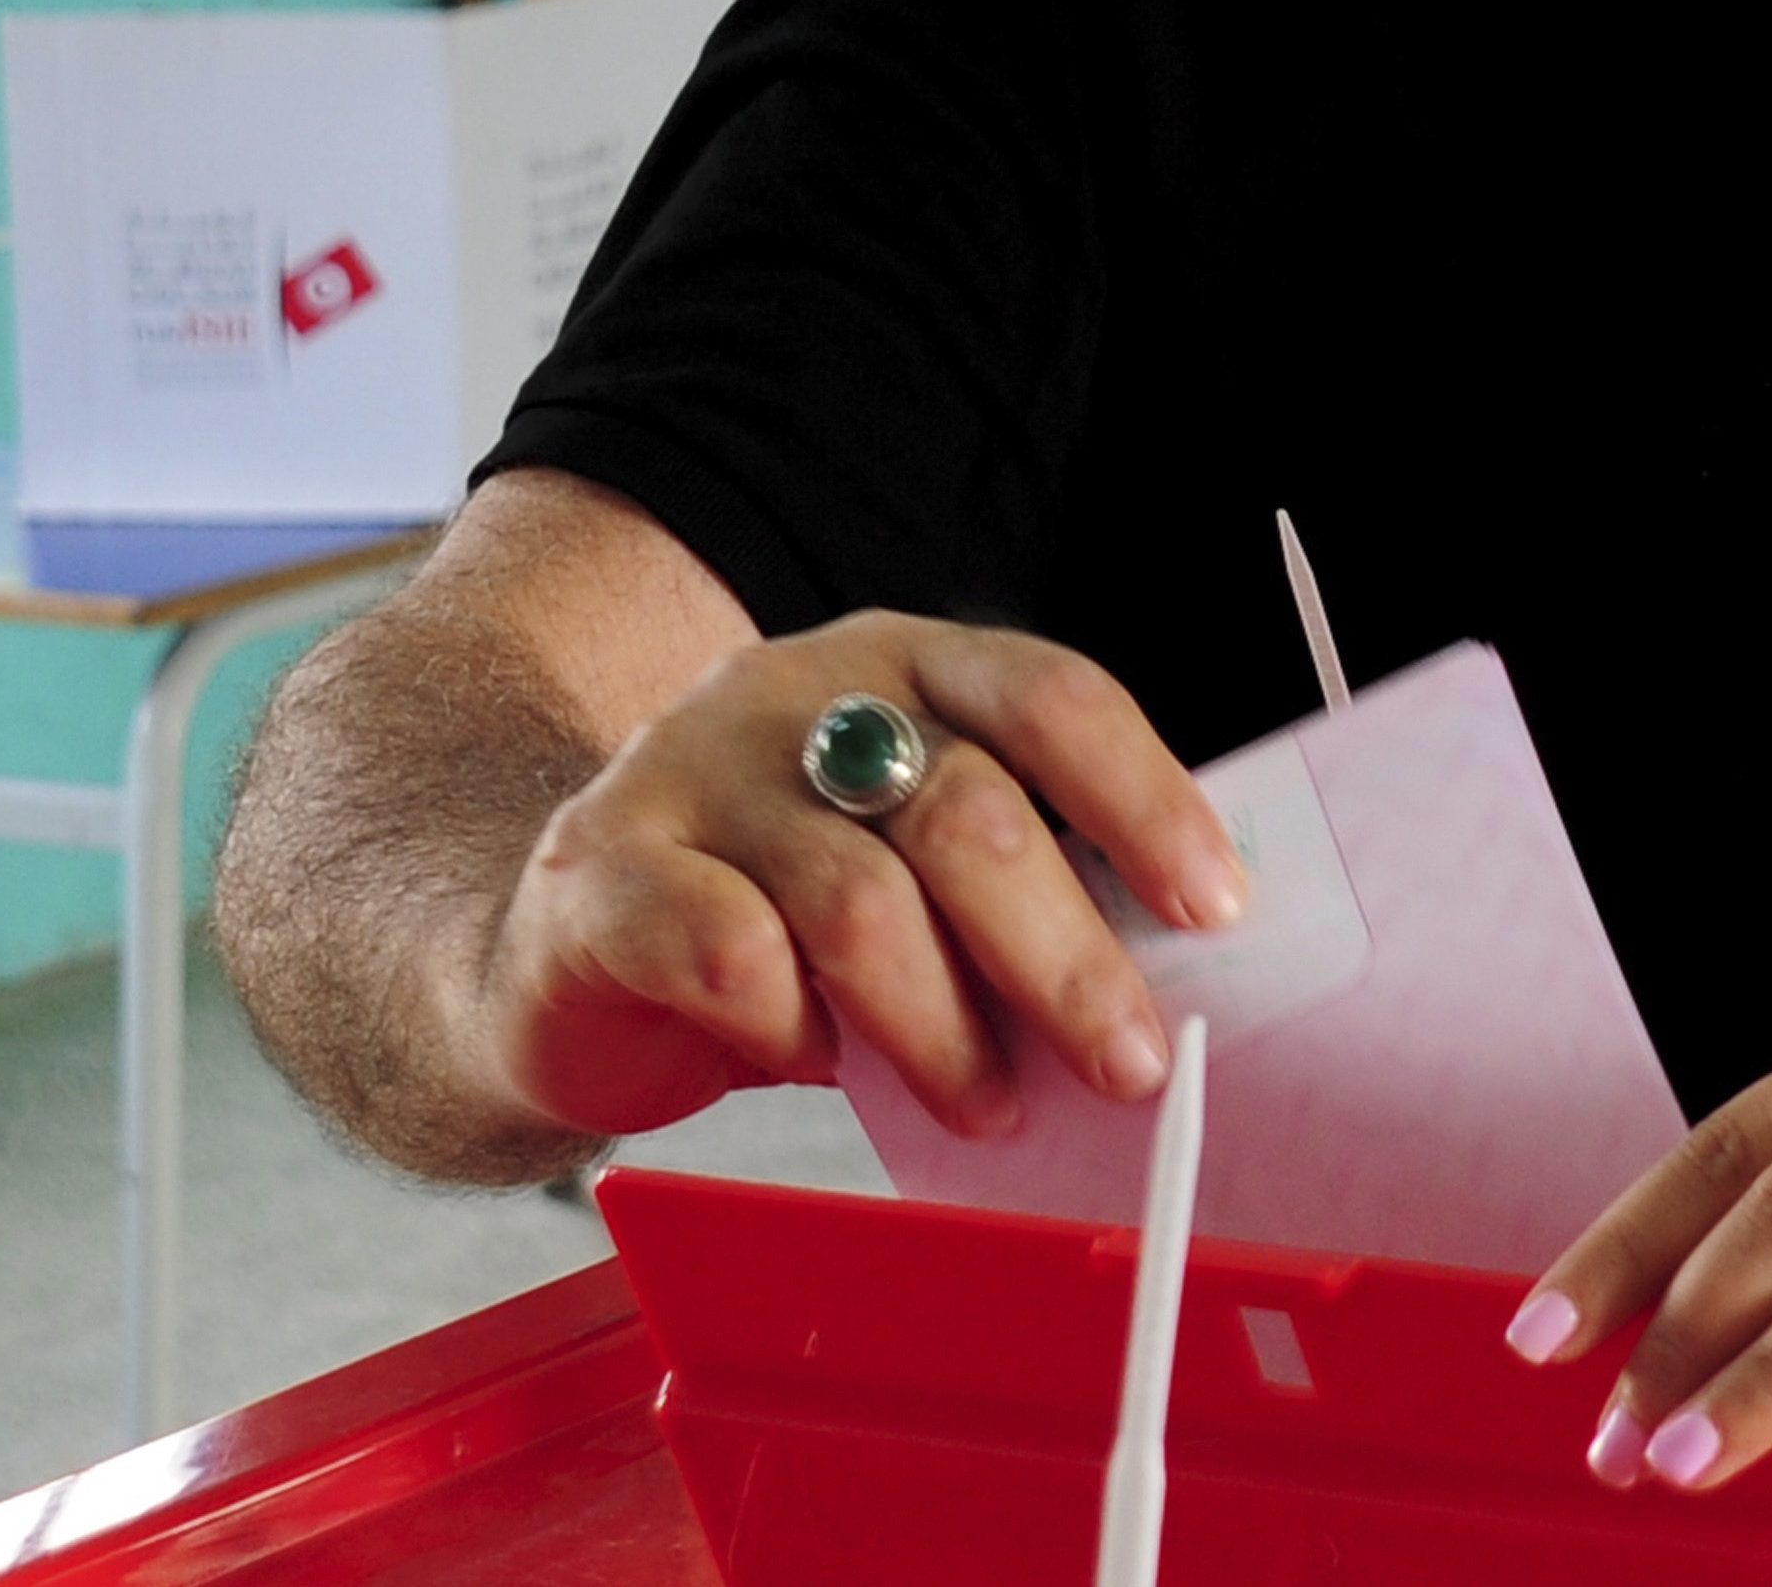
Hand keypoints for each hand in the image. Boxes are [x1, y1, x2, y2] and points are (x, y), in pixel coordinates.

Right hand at [471, 610, 1246, 1142]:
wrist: (553, 934)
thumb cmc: (775, 908)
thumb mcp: (907, 869)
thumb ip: (1015, 894)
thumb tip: (1166, 991)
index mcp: (906, 667)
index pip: (1050, 697)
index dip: (1144, 798)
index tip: (1218, 906)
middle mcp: (800, 693)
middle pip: (967, 812)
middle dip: (1065, 958)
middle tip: (1128, 1064)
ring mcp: (690, 769)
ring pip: (858, 902)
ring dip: (942, 1028)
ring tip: (985, 1105)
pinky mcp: (599, 870)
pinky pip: (725, 955)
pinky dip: (793, 1030)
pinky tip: (813, 1059)